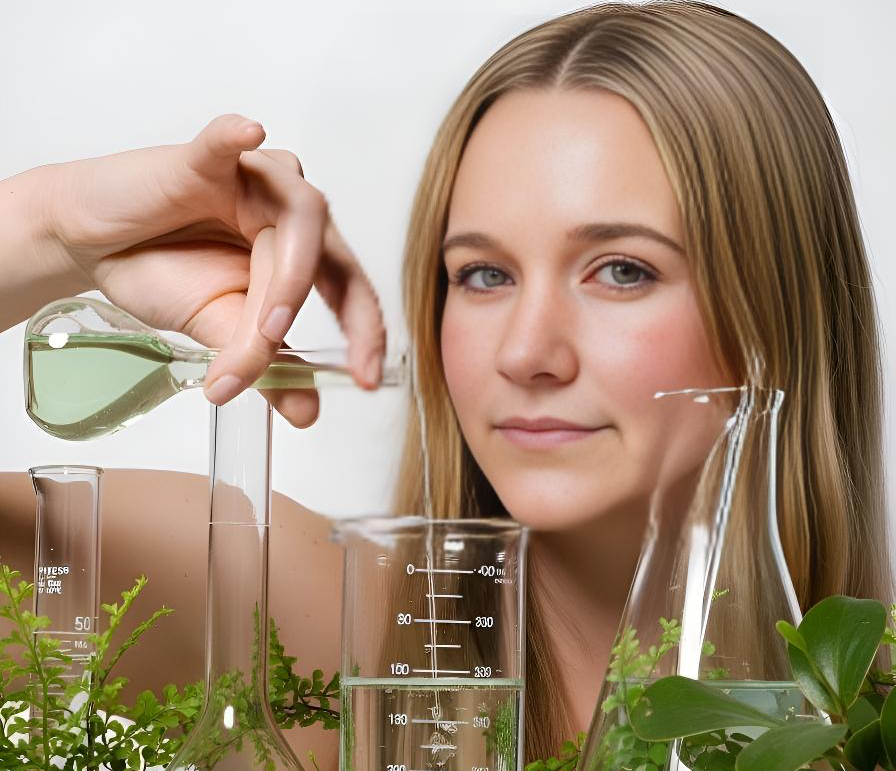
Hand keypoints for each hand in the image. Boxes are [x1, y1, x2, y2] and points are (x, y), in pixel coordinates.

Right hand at [40, 114, 384, 426]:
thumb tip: (309, 414)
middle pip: (331, 254)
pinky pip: (224, 143)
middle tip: (318, 361)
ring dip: (287, 276)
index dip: (367, 333)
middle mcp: (288, 213)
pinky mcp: (203, 160)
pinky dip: (233, 138)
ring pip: (299, 215)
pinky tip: (245, 134)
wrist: (92, 243)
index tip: (368, 380)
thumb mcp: (220, 330)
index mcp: (302, 255)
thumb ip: (267, 368)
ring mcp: (252, 180)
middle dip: (328, 313)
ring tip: (266, 324)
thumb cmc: (161, 272)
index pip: (351, 289)